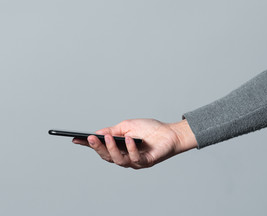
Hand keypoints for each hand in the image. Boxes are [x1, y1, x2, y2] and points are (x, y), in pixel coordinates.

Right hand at [73, 119, 196, 168]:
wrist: (169, 133)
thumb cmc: (149, 129)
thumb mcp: (127, 126)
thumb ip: (112, 131)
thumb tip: (97, 133)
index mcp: (119, 147)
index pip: (101, 147)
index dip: (88, 145)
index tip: (75, 139)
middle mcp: (124, 156)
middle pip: (107, 156)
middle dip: (98, 147)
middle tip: (90, 138)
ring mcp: (134, 161)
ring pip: (118, 160)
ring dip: (112, 149)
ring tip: (108, 138)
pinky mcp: (145, 162)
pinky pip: (135, 158)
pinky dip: (131, 148)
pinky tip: (129, 139)